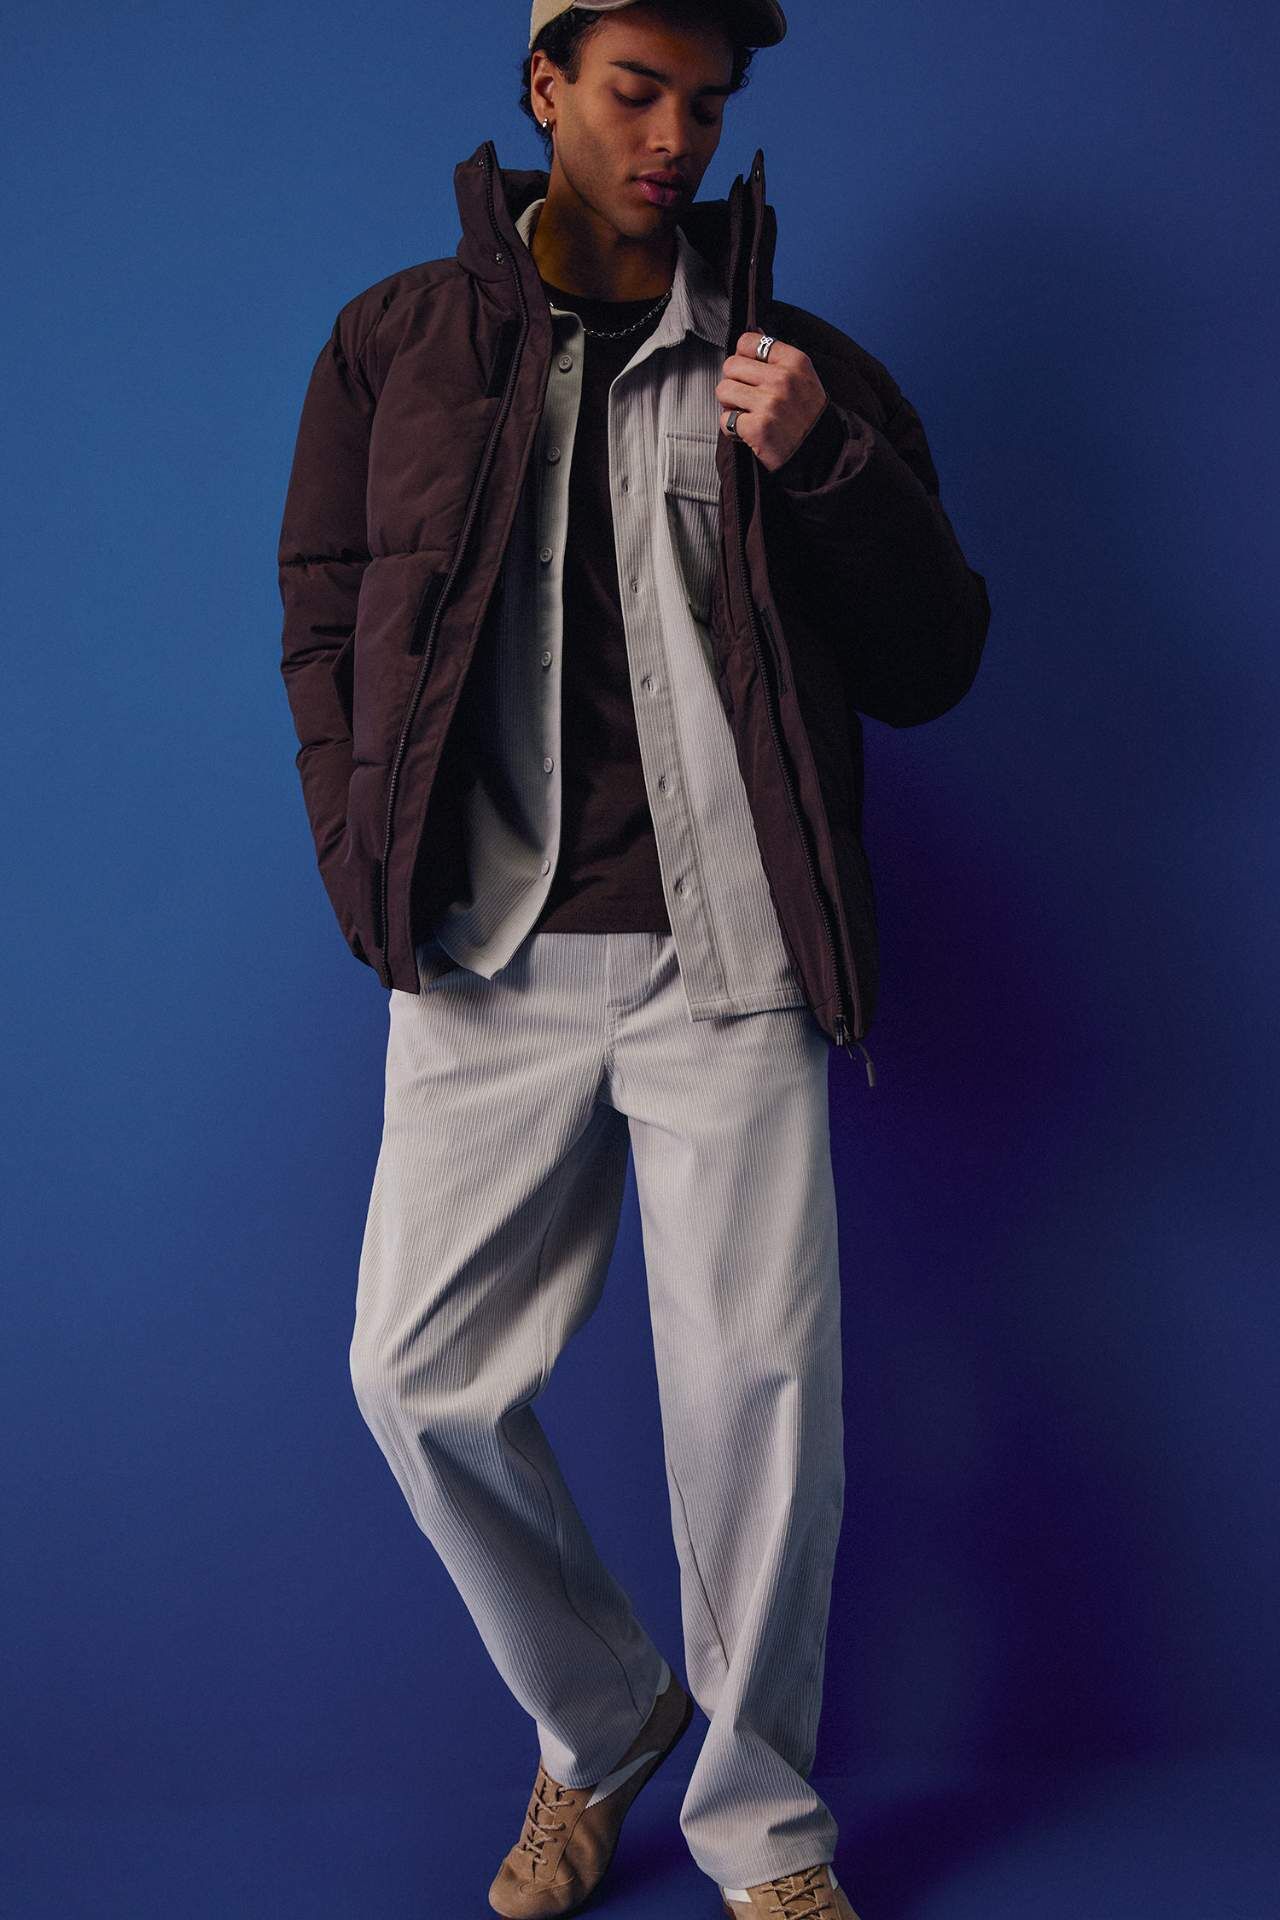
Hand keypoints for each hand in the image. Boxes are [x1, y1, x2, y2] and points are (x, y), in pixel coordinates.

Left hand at [715, 330, 828, 471]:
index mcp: (794, 361)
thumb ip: (776, 356)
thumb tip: (755, 331)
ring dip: (729, 403)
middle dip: (733, 381)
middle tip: (746, 396)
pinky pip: (725, 419)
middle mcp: (783, 379)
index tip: (749, 372)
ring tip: (746, 412)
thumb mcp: (801, 377)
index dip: (742, 357)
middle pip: (730, 365)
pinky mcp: (758, 428)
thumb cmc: (807, 414)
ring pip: (723, 390)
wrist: (819, 453)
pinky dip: (731, 428)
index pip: (748, 341)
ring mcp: (769, 404)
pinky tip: (747, 430)